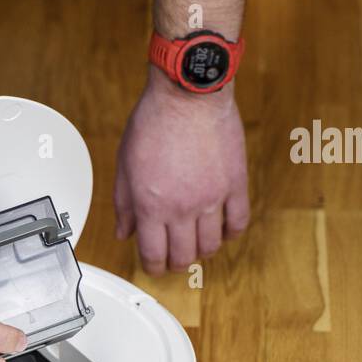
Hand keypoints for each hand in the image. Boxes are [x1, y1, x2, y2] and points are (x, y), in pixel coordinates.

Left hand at [115, 67, 249, 273]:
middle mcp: (182, 207)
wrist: (188, 94)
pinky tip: (222, 229)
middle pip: (183, 256)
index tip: (154, 267)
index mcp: (151, 204)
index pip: (153, 254)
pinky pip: (238, 222)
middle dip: (176, 263)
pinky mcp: (235, 184)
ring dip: (202, 251)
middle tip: (173, 259)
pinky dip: (230, 232)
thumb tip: (123, 231)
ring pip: (211, 245)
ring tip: (196, 244)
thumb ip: (124, 203)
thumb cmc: (154, 122)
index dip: (153, 267)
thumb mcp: (125, 164)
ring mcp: (212, 198)